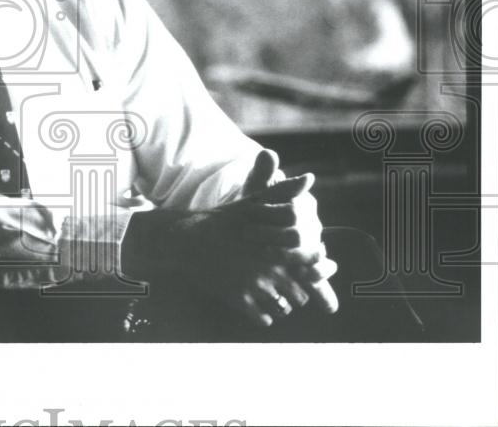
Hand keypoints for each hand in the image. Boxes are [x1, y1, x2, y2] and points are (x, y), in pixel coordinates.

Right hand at [122, 155, 337, 326]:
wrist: (188, 238)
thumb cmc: (222, 219)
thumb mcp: (255, 202)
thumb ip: (284, 192)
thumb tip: (310, 177)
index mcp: (278, 246)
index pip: (309, 272)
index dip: (304, 276)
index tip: (294, 274)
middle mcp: (271, 267)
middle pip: (300, 296)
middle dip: (293, 295)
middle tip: (281, 290)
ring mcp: (255, 284)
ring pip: (283, 310)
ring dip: (278, 307)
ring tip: (268, 300)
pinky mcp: (238, 298)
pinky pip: (263, 319)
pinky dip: (262, 317)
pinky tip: (254, 308)